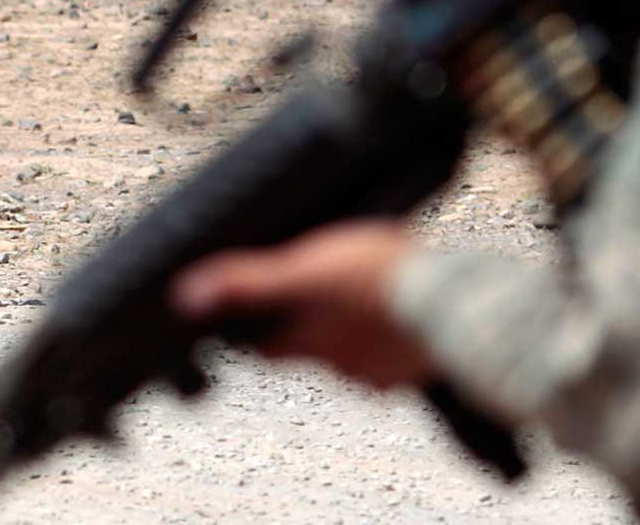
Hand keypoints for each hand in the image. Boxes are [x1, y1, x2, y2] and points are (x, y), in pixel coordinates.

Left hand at [170, 219, 433, 388]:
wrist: (452, 299)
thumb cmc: (378, 279)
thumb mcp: (303, 269)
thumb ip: (246, 282)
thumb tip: (187, 296)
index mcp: (308, 343)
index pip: (264, 348)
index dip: (255, 328)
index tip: (252, 314)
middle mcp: (341, 367)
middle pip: (309, 350)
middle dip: (307, 326)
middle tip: (314, 293)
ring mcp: (382, 370)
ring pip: (352, 353)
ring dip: (351, 329)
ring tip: (357, 296)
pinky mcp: (418, 365)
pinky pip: (395, 354)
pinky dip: (390, 335)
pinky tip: (394, 311)